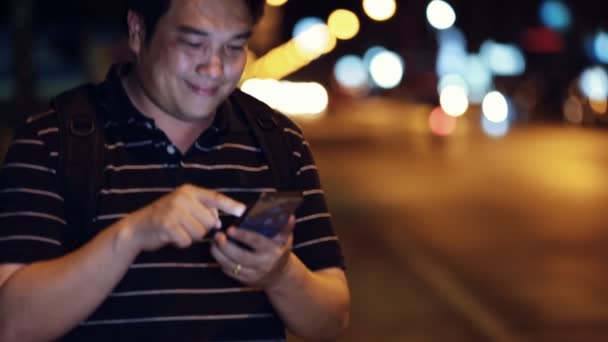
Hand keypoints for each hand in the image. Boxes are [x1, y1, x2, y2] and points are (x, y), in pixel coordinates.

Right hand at [118, 184, 244, 251]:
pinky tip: (171, 236)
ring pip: (200, 232)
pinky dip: (181, 242)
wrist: (138, 227)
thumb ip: (202, 211)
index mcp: (189, 191)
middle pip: (209, 221)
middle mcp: (182, 198)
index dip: (230, 205)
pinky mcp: (167, 225)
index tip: (243, 211)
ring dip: (191, 236)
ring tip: (178, 230)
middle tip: (185, 226)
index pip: (215, 197)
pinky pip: (187, 240)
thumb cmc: (165, 218)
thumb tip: (219, 221)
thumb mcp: (184, 208)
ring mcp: (174, 210)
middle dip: (201, 228)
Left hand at [210, 216, 295, 287]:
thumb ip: (285, 227)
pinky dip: (222, 262)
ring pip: (232, 266)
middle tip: (218, 235)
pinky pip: (230, 272)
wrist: (281, 275)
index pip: (256, 241)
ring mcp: (256, 275)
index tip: (230, 228)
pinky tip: (218, 252)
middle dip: (226, 246)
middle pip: (241, 256)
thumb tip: (288, 214)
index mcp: (274, 250)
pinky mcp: (247, 282)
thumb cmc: (280, 249)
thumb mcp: (285, 238)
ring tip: (214, 242)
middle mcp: (265, 263)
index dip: (242, 235)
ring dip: (219, 254)